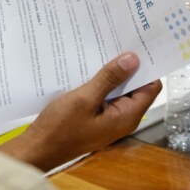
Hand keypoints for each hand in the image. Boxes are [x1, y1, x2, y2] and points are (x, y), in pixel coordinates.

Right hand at [0, 52, 161, 171]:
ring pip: (117, 90)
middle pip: (135, 87)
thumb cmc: (60, 127)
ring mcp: (108, 118)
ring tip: (101, 50)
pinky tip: (87, 68)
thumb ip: (109, 79)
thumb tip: (133, 59)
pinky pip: (103, 96)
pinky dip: (99, 82)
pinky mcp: (95, 117)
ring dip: (110, 73)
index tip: (137, 45)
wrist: (38, 148)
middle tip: (117, 41)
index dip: (147, 66)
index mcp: (126, 116)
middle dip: (127, 66)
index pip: (151, 87)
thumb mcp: (84, 98)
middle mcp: (122, 118)